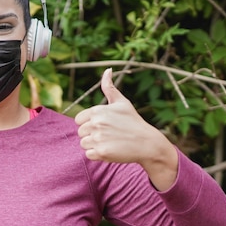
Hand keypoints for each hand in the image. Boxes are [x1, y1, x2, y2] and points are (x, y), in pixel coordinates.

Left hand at [75, 68, 177, 189]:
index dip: (89, 124)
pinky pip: (89, 155)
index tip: (103, 125)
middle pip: (81, 133)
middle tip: (109, 135)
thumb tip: (107, 70)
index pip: (78, 120)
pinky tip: (111, 150)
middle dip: (92, 135)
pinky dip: (98, 155)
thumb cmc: (133, 122)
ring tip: (110, 142)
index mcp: (98, 110)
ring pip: (84, 144)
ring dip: (94, 145)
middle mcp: (96, 123)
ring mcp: (98, 138)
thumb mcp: (122, 103)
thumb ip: (109, 87)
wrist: (147, 143)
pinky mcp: (101, 152)